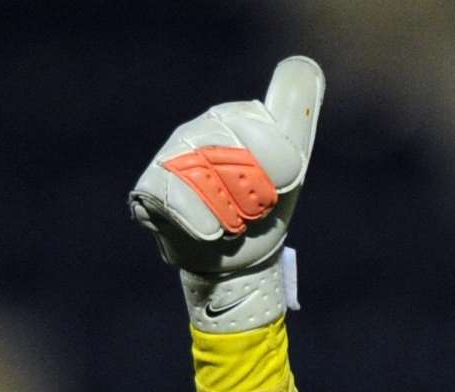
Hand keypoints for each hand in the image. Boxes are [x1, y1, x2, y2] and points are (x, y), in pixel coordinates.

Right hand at [129, 57, 324, 328]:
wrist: (235, 261)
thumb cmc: (264, 210)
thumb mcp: (292, 162)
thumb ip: (295, 114)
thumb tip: (304, 67)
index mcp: (241, 116)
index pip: (269, 134)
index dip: (280, 169)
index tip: (280, 186)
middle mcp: (204, 127)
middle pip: (239, 158)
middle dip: (253, 198)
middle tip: (252, 211)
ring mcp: (174, 155)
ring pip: (207, 177)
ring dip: (228, 213)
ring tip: (230, 223)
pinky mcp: (150, 187)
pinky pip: (172, 196)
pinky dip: (199, 220)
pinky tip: (208, 231)